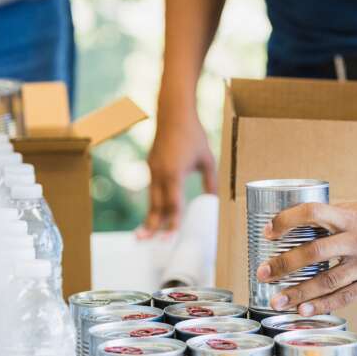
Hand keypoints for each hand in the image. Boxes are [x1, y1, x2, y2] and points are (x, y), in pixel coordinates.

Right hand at [139, 110, 216, 237]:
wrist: (173, 112)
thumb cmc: (193, 134)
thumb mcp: (207, 159)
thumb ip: (210, 182)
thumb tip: (214, 201)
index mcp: (174, 173)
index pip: (173, 205)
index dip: (172, 223)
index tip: (170, 238)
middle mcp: (160, 174)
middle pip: (157, 206)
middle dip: (153, 226)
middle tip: (147, 243)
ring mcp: (153, 169)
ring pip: (152, 199)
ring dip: (149, 217)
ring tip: (142, 235)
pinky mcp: (151, 165)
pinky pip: (152, 189)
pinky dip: (152, 203)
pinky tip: (152, 214)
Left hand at [254, 193, 356, 314]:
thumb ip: (335, 219)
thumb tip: (298, 226)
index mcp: (351, 216)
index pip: (311, 212)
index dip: (286, 221)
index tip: (267, 232)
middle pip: (313, 253)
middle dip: (283, 264)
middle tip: (262, 274)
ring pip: (326, 281)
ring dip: (298, 292)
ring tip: (277, 301)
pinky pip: (346, 297)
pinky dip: (323, 305)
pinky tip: (305, 310)